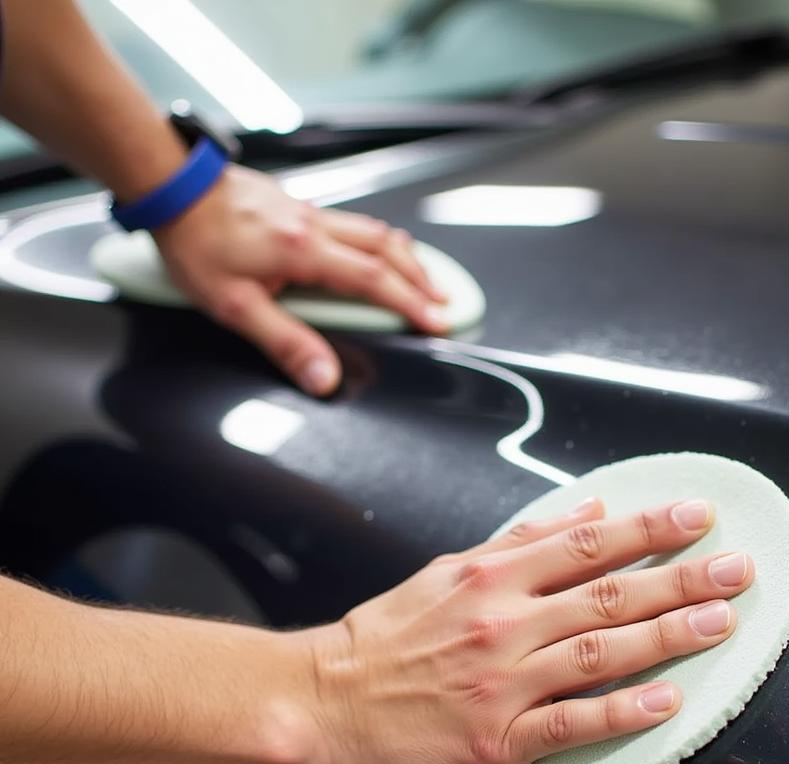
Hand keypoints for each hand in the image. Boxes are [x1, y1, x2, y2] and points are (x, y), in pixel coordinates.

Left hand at [152, 165, 448, 395]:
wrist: (170, 185)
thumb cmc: (194, 242)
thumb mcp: (234, 306)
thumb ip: (285, 342)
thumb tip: (324, 378)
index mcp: (304, 250)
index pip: (375, 280)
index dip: (411, 304)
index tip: (438, 322)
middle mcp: (313, 224)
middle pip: (386, 248)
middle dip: (421, 277)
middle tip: (443, 301)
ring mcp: (306, 210)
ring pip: (372, 230)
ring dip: (405, 256)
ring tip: (422, 278)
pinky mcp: (295, 205)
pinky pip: (351, 223)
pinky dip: (377, 241)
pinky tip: (375, 251)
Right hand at [294, 497, 754, 763]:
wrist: (327, 701)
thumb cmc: (388, 638)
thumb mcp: (447, 570)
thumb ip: (520, 540)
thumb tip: (587, 510)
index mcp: (492, 576)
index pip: (586, 544)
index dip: (649, 529)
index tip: (698, 518)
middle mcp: (503, 622)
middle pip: (606, 594)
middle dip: (680, 578)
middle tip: (737, 570)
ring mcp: (501, 681)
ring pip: (597, 652)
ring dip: (667, 636)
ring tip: (721, 623)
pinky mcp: (496, 738)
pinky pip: (570, 723)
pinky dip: (621, 711)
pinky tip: (666, 701)